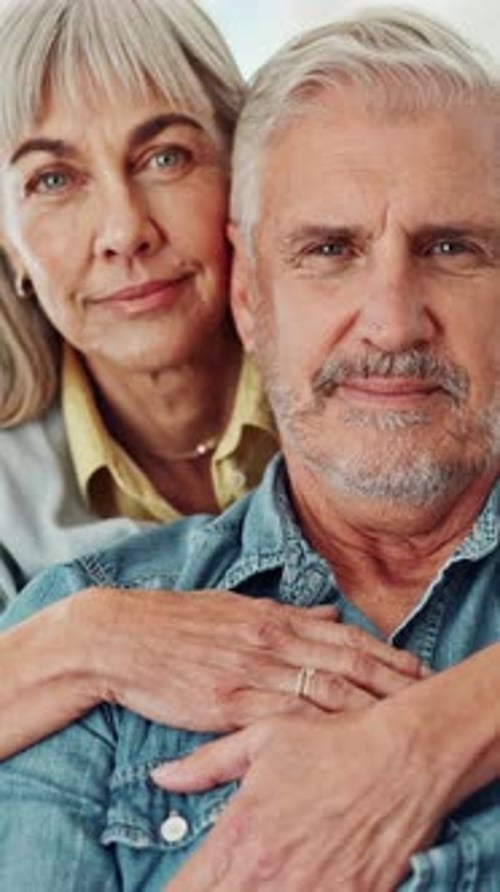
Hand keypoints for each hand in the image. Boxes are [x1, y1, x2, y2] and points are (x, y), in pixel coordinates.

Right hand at [82, 587, 424, 730]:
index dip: (383, 652)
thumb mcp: (234, 606)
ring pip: (324, 691)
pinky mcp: (228, 704)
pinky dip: (320, 729)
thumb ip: (284, 612)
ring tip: (400, 721)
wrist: (120, 637)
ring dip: (367, 707)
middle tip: (424, 696)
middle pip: (345, 664)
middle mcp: (270, 642)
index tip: (414, 666)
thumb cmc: (174, 621)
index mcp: (272, 617)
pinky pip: (284, 719)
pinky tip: (344, 740)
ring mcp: (251, 673)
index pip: (342, 636)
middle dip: (390, 681)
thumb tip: (328, 612)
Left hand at [152, 703, 447, 891]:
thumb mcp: (262, 740)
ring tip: (263, 879)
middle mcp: (269, 877)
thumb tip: (161, 777)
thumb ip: (205, 765)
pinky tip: (300, 884)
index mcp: (240, 838)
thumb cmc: (331, 743)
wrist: (404, 756)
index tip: (180, 887)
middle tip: (225, 879)